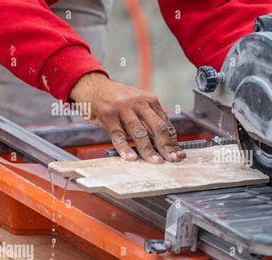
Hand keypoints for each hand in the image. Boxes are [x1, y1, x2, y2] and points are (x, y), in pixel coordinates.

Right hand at [69, 72, 185, 162]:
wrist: (93, 85)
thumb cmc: (118, 98)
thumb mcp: (139, 102)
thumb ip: (152, 118)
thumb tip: (168, 140)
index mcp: (150, 101)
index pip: (166, 124)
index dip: (173, 141)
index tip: (178, 154)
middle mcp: (139, 103)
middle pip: (157, 128)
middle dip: (166, 146)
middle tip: (173, 159)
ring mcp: (123, 109)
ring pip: (139, 133)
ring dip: (149, 149)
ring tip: (156, 161)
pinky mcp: (108, 116)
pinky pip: (118, 135)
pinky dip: (125, 148)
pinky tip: (130, 157)